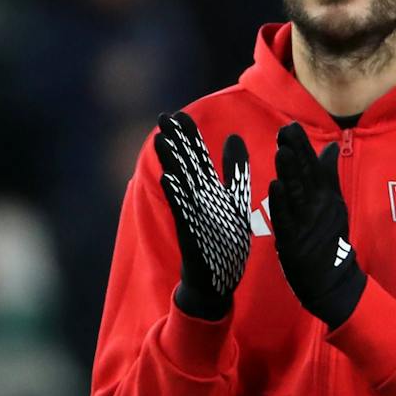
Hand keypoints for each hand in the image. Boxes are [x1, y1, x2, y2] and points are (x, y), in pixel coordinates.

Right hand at [154, 112, 252, 320]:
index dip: (189, 138)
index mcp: (209, 191)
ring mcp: (194, 216)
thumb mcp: (235, 200)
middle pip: (186, 166)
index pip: (197, 158)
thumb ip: (234, 170)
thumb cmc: (224, 240)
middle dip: (175, 142)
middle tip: (163, 116)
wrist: (217, 281)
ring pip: (181, 184)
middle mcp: (198, 201)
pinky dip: (177, 195)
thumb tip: (233, 137)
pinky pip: (184, 211)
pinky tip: (169, 178)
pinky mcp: (193, 234)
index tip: (179, 115)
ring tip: (160, 139)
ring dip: (170, 162)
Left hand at [269, 122, 366, 327]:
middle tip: (286, 130)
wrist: (332, 282)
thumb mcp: (334, 206)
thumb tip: (329, 149)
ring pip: (297, 195)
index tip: (291, 127)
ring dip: (289, 172)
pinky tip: (275, 185)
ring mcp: (307, 225)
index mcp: (328, 198)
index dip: (303, 148)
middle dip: (296, 153)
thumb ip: (329, 178)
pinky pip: (286, 220)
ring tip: (281, 151)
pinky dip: (281, 202)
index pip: (315, 168)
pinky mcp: (294, 242)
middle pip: (306, 177)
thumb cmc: (329, 242)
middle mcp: (319, 209)